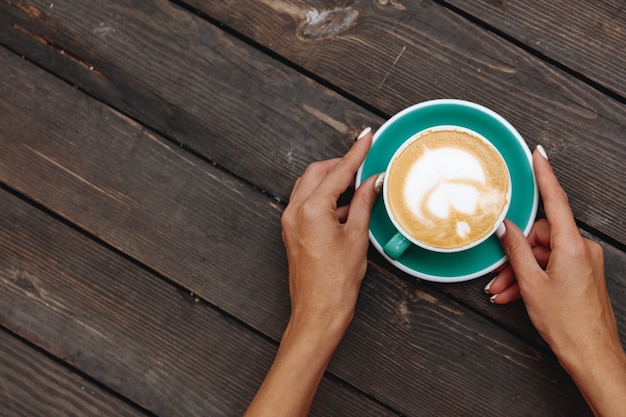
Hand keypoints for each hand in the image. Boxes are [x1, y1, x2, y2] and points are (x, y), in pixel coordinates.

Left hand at [281, 127, 380, 333]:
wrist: (318, 312)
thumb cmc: (337, 282)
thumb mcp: (356, 237)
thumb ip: (363, 203)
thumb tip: (372, 181)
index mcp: (311, 210)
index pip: (337, 171)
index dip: (355, 153)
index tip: (366, 137)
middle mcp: (294, 212)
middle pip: (316, 172)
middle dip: (340, 164)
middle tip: (363, 161)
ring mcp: (290, 222)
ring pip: (308, 186)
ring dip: (331, 180)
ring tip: (357, 183)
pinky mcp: (292, 232)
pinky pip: (306, 203)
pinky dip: (325, 198)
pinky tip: (346, 206)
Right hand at [486, 146, 625, 415]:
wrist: (592, 355)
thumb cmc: (566, 323)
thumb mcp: (532, 284)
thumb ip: (516, 250)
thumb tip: (505, 226)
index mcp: (572, 246)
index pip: (555, 201)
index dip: (545, 174)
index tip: (538, 154)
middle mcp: (582, 249)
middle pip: (540, 237)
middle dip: (515, 255)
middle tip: (498, 275)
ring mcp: (583, 262)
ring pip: (542, 255)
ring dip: (520, 272)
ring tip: (503, 291)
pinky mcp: (582, 274)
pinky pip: (551, 267)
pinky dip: (532, 279)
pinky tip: (514, 295)